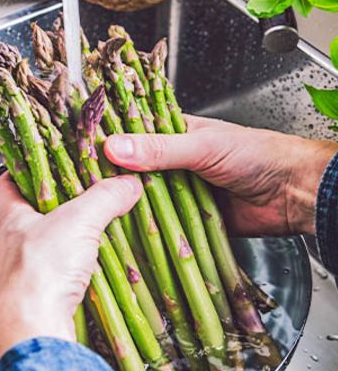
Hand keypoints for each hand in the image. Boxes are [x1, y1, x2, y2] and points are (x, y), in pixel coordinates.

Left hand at [0, 172, 142, 370]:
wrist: (29, 335)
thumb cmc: (38, 274)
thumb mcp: (78, 221)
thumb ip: (104, 199)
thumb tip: (126, 184)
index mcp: (10, 223)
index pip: (4, 188)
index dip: (19, 175)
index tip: (36, 169)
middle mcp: (7, 252)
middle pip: (26, 223)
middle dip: (52, 214)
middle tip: (78, 207)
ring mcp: (17, 282)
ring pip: (39, 258)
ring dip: (62, 251)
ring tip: (90, 245)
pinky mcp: (32, 307)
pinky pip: (51, 287)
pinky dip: (68, 281)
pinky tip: (87, 282)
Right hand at [104, 116, 337, 236]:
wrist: (293, 193)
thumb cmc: (256, 155)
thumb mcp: (203, 146)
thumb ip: (160, 149)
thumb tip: (115, 147)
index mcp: (173, 135)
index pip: (131, 137)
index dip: (107, 145)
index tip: (78, 156)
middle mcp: (171, 164)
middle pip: (132, 174)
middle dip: (112, 183)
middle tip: (82, 192)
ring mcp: (177, 194)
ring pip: (143, 202)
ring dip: (127, 209)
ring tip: (95, 216)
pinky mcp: (185, 221)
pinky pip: (160, 227)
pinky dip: (146, 232)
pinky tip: (124, 236)